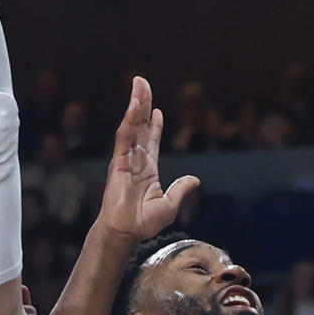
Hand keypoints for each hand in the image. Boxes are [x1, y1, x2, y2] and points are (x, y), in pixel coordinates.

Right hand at [95, 77, 199, 242]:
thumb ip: (180, 189)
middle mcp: (135, 160)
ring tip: (139, 84)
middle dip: (143, 103)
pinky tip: (134, 106)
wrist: (126, 232)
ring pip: (132, 125)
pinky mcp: (117, 162)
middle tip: (142, 82)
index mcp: (147, 169)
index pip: (151, 140)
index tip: (158, 109)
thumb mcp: (170, 204)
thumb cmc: (143, 223)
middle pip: (140, 125)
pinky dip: (129, 120)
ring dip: (136, 103)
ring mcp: (126, 159)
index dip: (155, 124)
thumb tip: (195, 179)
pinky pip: (124, 137)